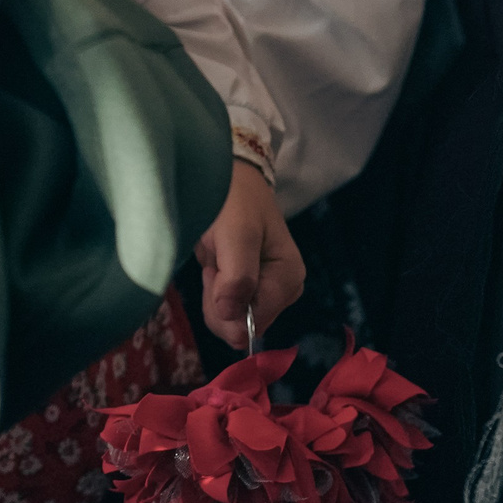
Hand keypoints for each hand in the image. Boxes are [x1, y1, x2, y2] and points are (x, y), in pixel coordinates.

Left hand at [194, 162, 305, 350]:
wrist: (225, 177)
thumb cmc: (234, 200)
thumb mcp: (237, 234)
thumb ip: (238, 278)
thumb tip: (235, 326)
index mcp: (289, 278)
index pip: (254, 321)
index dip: (227, 304)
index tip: (218, 268)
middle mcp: (282, 290)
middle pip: (243, 325)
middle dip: (219, 299)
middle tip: (217, 261)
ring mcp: (265, 291)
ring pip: (231, 320)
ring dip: (214, 293)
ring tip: (217, 259)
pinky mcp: (248, 289)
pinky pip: (225, 309)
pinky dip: (212, 290)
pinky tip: (216, 265)